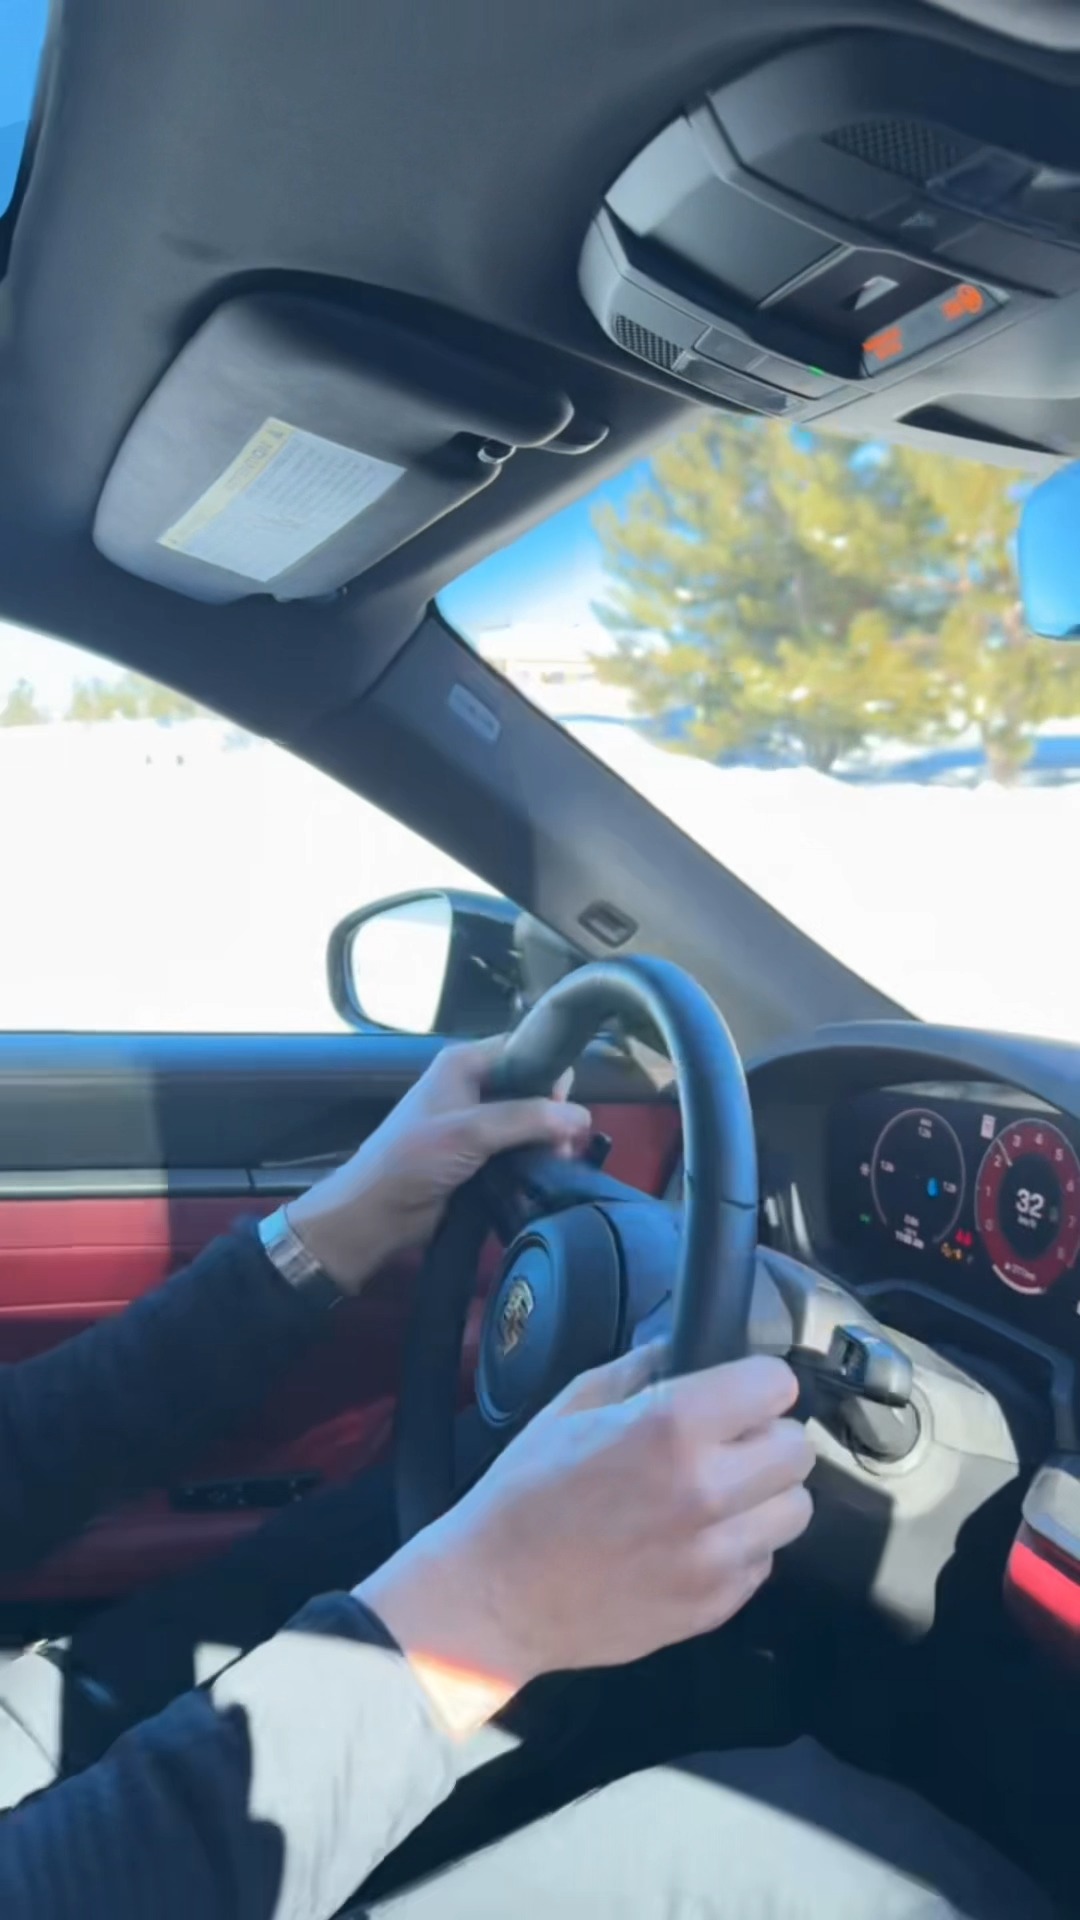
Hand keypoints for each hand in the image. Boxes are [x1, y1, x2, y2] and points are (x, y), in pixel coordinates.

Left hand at [286, 1036, 589, 1292]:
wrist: (376, 1213)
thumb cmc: (411, 1160)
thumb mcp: (469, 1131)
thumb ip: (526, 1119)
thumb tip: (582, 1116)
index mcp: (466, 1063)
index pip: (526, 1050)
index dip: (550, 1073)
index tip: (562, 1107)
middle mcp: (475, 1086)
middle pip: (534, 1087)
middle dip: (554, 1114)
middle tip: (561, 1147)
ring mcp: (480, 1123)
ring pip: (533, 1122)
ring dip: (548, 1142)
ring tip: (556, 1166)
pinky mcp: (483, 1156)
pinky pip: (523, 1150)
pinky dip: (537, 1161)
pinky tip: (547, 1176)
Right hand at [358, 1348, 813, 1732]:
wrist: (494, 1596)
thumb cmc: (524, 1494)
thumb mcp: (571, 1406)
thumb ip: (639, 1369)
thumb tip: (683, 1347)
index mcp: (670, 1427)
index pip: (774, 1385)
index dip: (757, 1384)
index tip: (739, 1392)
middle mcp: (706, 1490)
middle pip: (797, 1449)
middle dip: (767, 1438)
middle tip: (729, 1444)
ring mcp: (714, 1557)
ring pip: (794, 1510)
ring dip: (763, 1496)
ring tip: (719, 1495)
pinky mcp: (714, 1607)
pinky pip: (763, 1562)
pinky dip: (740, 1548)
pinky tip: (695, 1541)